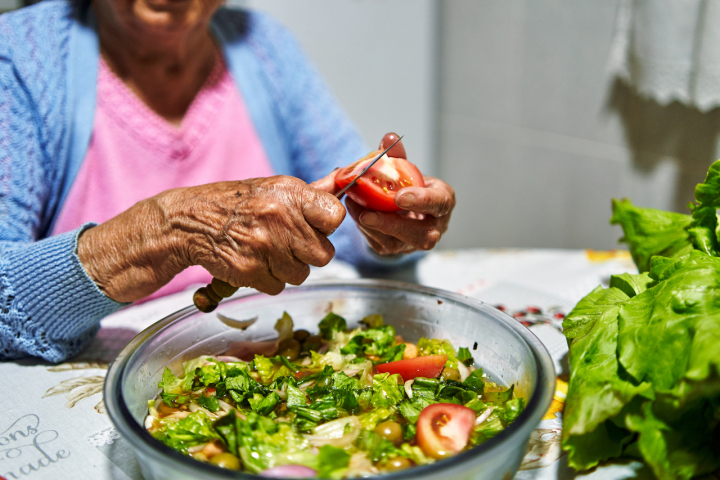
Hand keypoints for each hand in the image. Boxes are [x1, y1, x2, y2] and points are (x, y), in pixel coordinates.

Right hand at [78, 176, 344, 301]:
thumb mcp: (270, 189)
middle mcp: (280, 218)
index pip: (334, 216)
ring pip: (301, 274)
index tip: (316, 227)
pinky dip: (266, 280)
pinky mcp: (250, 271)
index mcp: (289, 193)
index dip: (327, 226)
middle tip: (286, 244)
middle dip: (307, 254)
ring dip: (286, 269)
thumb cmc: (233, 206)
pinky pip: (278, 286)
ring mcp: (265, 246)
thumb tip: (342, 193)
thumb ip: (306, 197)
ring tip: (264, 252)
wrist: (184, 223)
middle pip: (323, 254)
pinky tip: (250, 263)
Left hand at [312, 134, 454, 255]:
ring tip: (353, 206)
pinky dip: (363, 228)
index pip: (440, 203)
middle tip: (368, 215)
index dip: (421, 201)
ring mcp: (413, 243)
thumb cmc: (409, 186)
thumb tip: (388, 138)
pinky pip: (378, 244)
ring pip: (395, 243)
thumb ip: (398, 156)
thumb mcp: (406, 169)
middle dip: (392, 225)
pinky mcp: (394, 249)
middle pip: (420, 235)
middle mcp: (433, 228)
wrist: (404, 210)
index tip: (400, 196)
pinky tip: (354, 211)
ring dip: (370, 226)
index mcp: (443, 202)